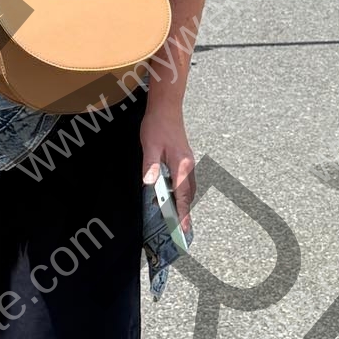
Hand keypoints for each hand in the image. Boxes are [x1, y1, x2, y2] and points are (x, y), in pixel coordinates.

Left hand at [141, 105, 194, 236]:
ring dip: (184, 203)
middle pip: (188, 195)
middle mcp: (188, 166)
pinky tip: (174, 196)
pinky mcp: (184, 159)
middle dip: (185, 213)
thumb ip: (150, 166)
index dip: (183, 214)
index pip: (183, 196)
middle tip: (179, 230)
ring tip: (177, 218)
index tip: (184, 230)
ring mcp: (188, 162)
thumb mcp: (149, 146)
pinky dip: (182, 193)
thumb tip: (149, 184)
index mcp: (181, 165)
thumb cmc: (157, 125)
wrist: (166, 108)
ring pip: (188, 189)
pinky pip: (186, 181)